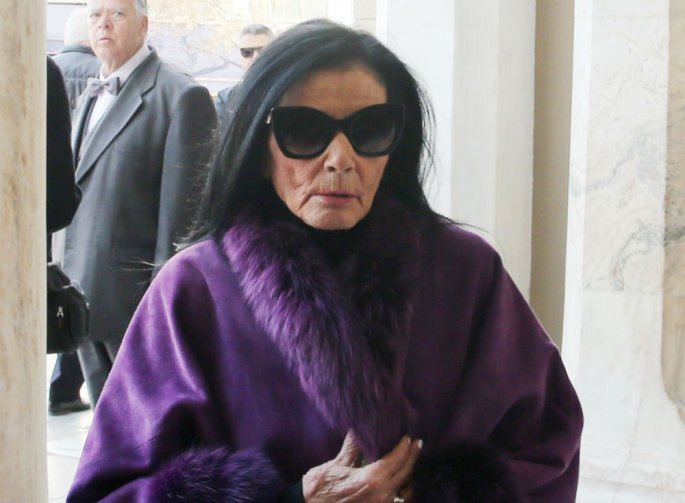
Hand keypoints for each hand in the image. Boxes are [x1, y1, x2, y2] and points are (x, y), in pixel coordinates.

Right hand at [302, 431, 421, 502]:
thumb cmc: (318, 489)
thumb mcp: (335, 465)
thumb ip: (353, 447)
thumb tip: (358, 429)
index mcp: (371, 480)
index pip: (396, 459)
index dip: (404, 447)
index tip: (408, 436)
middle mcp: (381, 495)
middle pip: (404, 473)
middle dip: (411, 457)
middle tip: (416, 444)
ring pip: (403, 489)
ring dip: (408, 474)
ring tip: (408, 462)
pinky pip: (395, 499)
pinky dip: (400, 488)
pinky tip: (398, 480)